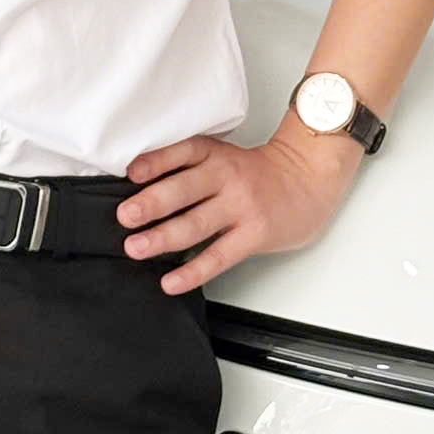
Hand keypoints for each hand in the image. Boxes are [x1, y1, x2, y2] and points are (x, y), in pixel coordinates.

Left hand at [118, 126, 364, 293]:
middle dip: (151, 204)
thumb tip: (140, 190)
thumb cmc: (258, 173)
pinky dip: (192, 272)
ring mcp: (242, 207)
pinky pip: (218, 256)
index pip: (182, 152)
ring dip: (162, 238)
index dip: (155, 162)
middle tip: (125, 216)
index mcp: (216, 154)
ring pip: (196, 225)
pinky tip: (171, 280)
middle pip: (184, 190)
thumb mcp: (224, 156)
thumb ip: (190, 168)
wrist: (307, 179)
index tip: (130, 173)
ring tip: (136, 248)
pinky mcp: (254, 235)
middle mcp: (227, 178)